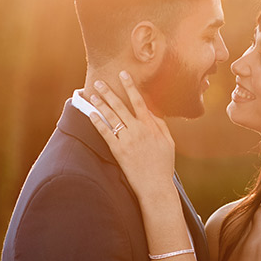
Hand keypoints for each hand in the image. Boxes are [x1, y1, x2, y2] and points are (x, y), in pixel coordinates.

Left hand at [86, 72, 177, 203]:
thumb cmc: (163, 166)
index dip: (130, 86)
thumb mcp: (168, 143)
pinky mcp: (118, 151)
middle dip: (109, 93)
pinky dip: (98, 122)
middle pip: (121, 106)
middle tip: (99, 82)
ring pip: (112, 117)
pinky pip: (106, 133)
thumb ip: (161, 125)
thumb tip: (152, 111)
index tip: (124, 74)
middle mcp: (138, 130)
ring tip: (92, 94)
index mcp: (151, 127)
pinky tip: (91, 114)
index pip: (139, 101)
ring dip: (101, 104)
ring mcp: (127, 140)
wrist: (155, 186)